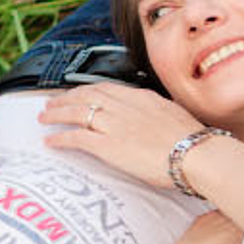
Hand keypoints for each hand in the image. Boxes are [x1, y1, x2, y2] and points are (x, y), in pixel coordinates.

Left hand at [38, 81, 195, 187]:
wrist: (199, 155)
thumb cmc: (196, 143)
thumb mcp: (176, 117)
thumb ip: (159, 115)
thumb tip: (157, 120)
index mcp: (142, 97)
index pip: (106, 88)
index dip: (86, 90)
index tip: (76, 94)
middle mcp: (125, 106)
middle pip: (86, 96)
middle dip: (65, 98)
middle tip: (51, 103)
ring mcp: (116, 125)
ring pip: (77, 112)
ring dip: (57, 114)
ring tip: (44, 117)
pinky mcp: (110, 146)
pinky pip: (77, 138)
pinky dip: (61, 137)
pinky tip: (50, 140)